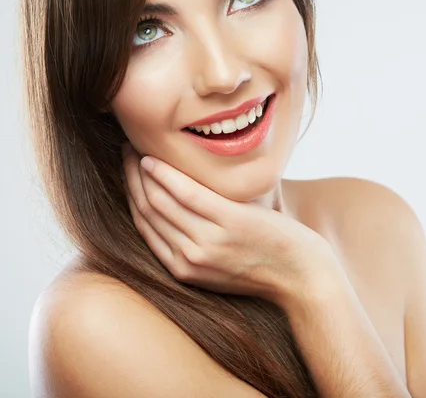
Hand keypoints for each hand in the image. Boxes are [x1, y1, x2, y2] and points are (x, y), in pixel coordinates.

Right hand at [121, 142, 335, 304]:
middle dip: (129, 179)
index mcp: (182, 268)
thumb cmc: (261, 262)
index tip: (126, 172)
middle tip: (125, 154)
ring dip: (141, 172)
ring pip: (159, 201)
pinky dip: (166, 175)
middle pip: (146, 211)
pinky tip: (154, 160)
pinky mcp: (228, 224)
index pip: (143, 226)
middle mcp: (188, 258)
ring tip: (136, 150)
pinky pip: (187, 194)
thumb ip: (193, 241)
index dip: (130, 195)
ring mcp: (207, 242)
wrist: (301, 277)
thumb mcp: (217, 263)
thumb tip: (175, 209)